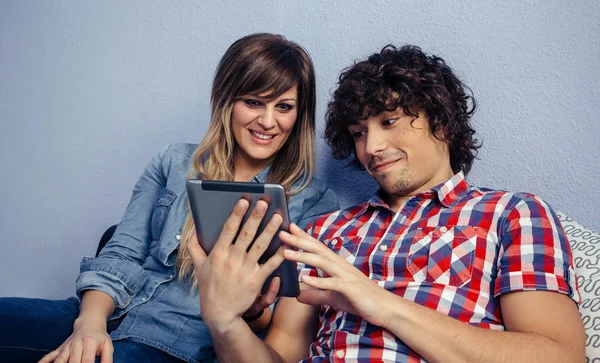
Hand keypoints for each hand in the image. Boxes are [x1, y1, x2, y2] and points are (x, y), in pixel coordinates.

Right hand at [38, 317, 112, 362]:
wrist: (89, 323)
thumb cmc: (100, 338)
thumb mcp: (108, 346)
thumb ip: (107, 359)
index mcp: (89, 344)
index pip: (87, 361)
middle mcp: (76, 345)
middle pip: (72, 362)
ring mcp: (66, 347)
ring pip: (59, 361)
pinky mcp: (60, 349)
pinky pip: (50, 356)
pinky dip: (44, 362)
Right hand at [188, 199, 284, 333]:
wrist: (219, 313)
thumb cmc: (209, 287)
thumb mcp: (198, 266)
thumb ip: (195, 246)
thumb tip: (195, 226)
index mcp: (217, 254)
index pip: (227, 230)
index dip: (236, 214)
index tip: (243, 201)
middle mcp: (231, 260)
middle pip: (246, 235)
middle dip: (256, 217)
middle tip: (264, 203)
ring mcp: (244, 271)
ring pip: (259, 246)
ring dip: (270, 231)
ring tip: (278, 217)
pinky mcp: (255, 281)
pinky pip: (270, 264)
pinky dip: (279, 254)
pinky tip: (286, 243)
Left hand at [281, 224, 392, 327]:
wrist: (385, 308)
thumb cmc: (361, 300)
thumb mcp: (334, 298)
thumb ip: (316, 296)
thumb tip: (298, 296)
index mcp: (337, 265)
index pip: (318, 247)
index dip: (304, 237)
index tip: (289, 227)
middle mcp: (341, 266)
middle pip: (317, 249)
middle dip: (298, 240)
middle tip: (281, 232)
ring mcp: (346, 276)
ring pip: (322, 262)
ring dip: (303, 256)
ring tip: (286, 252)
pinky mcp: (350, 288)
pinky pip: (332, 284)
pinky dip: (317, 281)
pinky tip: (304, 279)